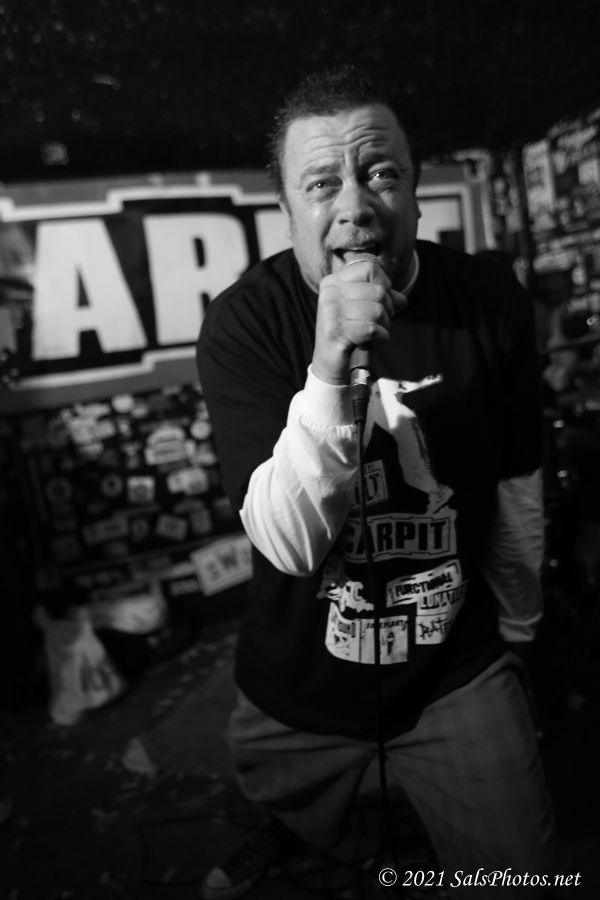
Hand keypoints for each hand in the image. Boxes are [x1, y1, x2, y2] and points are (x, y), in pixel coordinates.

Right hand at [311, 257, 404, 384]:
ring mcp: (330, 312)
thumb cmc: (350, 335)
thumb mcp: (365, 311)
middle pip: (378, 291)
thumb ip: (383, 300)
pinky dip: (380, 338)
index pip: (370, 268)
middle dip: (387, 311)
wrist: (330, 365)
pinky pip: (372, 329)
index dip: (384, 284)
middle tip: (377, 324)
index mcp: (334, 282)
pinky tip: (372, 343)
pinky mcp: (335, 332)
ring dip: (384, 326)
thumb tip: (402, 299)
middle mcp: (330, 293)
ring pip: (377, 310)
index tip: (379, 302)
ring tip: (374, 335)